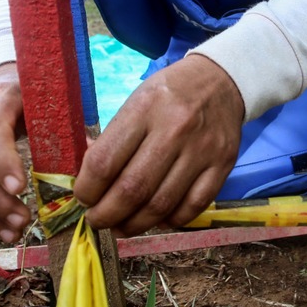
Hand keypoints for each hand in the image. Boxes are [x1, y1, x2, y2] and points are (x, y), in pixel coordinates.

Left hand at [74, 53, 243, 235]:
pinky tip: (156, 219)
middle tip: (97, 220)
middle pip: (132, 190)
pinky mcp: (223, 165)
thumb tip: (89, 180)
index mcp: (144, 109)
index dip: (87, 189)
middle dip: (106, 215)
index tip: (83, 199)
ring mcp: (202, 150)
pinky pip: (192, 207)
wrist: (220, 81)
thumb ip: (113, 138)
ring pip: (161, 205)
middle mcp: (174, 130)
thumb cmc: (169, 93)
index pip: (105, 161)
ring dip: (134, 224)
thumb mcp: (136, 100)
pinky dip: (170, 221)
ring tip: (121, 226)